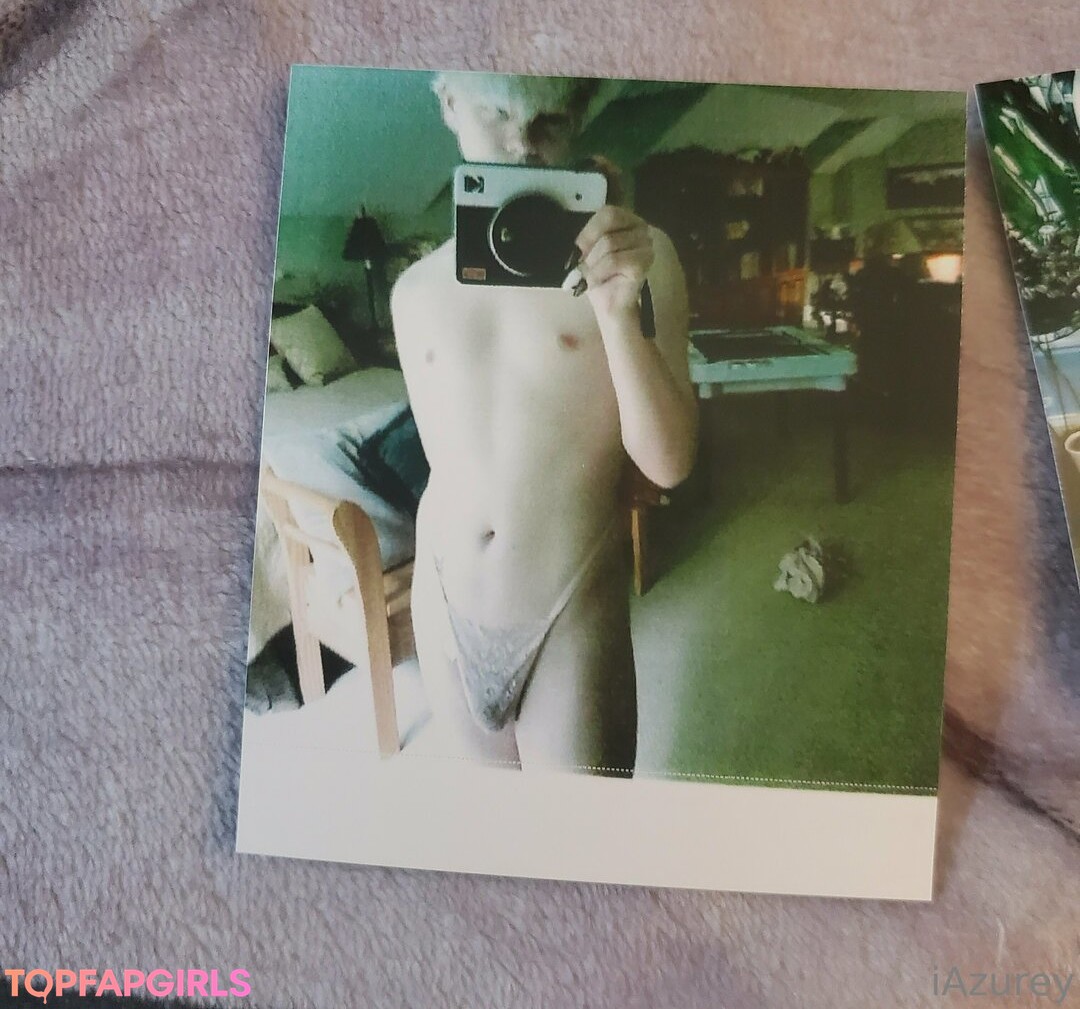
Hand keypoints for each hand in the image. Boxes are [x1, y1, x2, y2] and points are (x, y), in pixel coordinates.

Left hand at [571, 206, 653, 321]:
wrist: (611, 308)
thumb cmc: (602, 279)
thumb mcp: (590, 252)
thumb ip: (589, 238)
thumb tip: (579, 242)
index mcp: (629, 221)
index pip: (608, 213)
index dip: (590, 231)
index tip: (579, 249)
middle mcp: (642, 230)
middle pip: (609, 228)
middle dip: (590, 251)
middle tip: (584, 268)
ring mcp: (646, 247)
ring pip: (609, 243)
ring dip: (592, 264)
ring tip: (590, 278)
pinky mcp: (643, 264)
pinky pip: (614, 260)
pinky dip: (599, 272)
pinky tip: (595, 283)